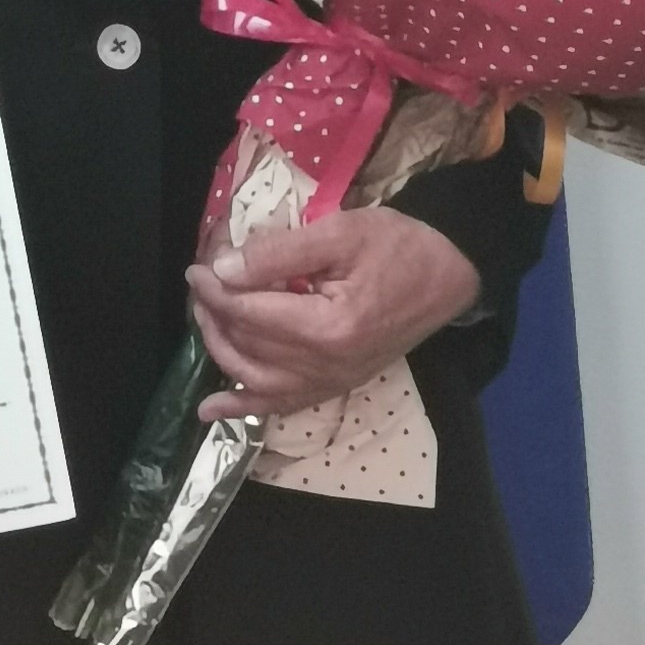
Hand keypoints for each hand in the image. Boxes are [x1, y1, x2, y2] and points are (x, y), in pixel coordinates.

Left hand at [188, 207, 479, 421]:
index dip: (215, 290)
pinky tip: (211, 411)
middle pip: (249, 347)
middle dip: (214, 315)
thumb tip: (222, 270)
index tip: (196, 268)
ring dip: (222, 352)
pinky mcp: (336, 386)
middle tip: (199, 284)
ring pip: (257, 381)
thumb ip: (278, 253)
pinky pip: (282, 405)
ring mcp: (332, 383)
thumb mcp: (339, 233)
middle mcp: (327, 367)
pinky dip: (243, 409)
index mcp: (328, 328)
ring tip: (204, 320)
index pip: (250, 313)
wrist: (448, 275)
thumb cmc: (397, 246)